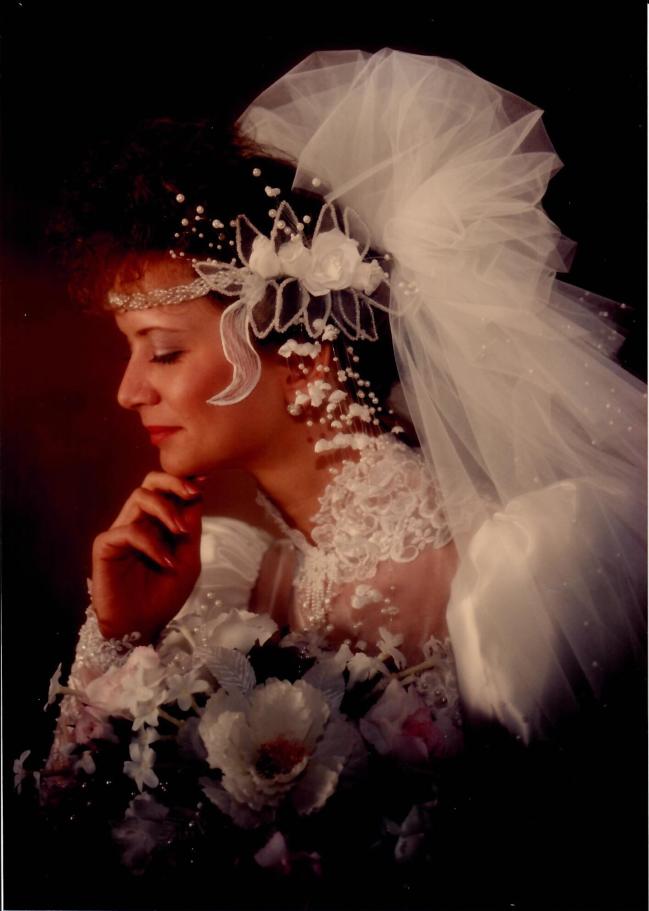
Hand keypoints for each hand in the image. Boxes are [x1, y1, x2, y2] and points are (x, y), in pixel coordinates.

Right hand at [91, 472, 204, 643]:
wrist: (142, 626)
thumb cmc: (164, 596)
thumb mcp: (188, 560)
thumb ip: (191, 528)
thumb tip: (198, 493)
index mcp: (158, 523)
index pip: (167, 491)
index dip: (185, 481)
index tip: (204, 480)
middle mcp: (139, 522)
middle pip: (149, 483)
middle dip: (173, 482)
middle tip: (192, 493)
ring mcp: (121, 531)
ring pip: (139, 497)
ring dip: (165, 510)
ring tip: (182, 532)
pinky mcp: (106, 546)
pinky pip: (128, 531)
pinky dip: (151, 543)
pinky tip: (166, 562)